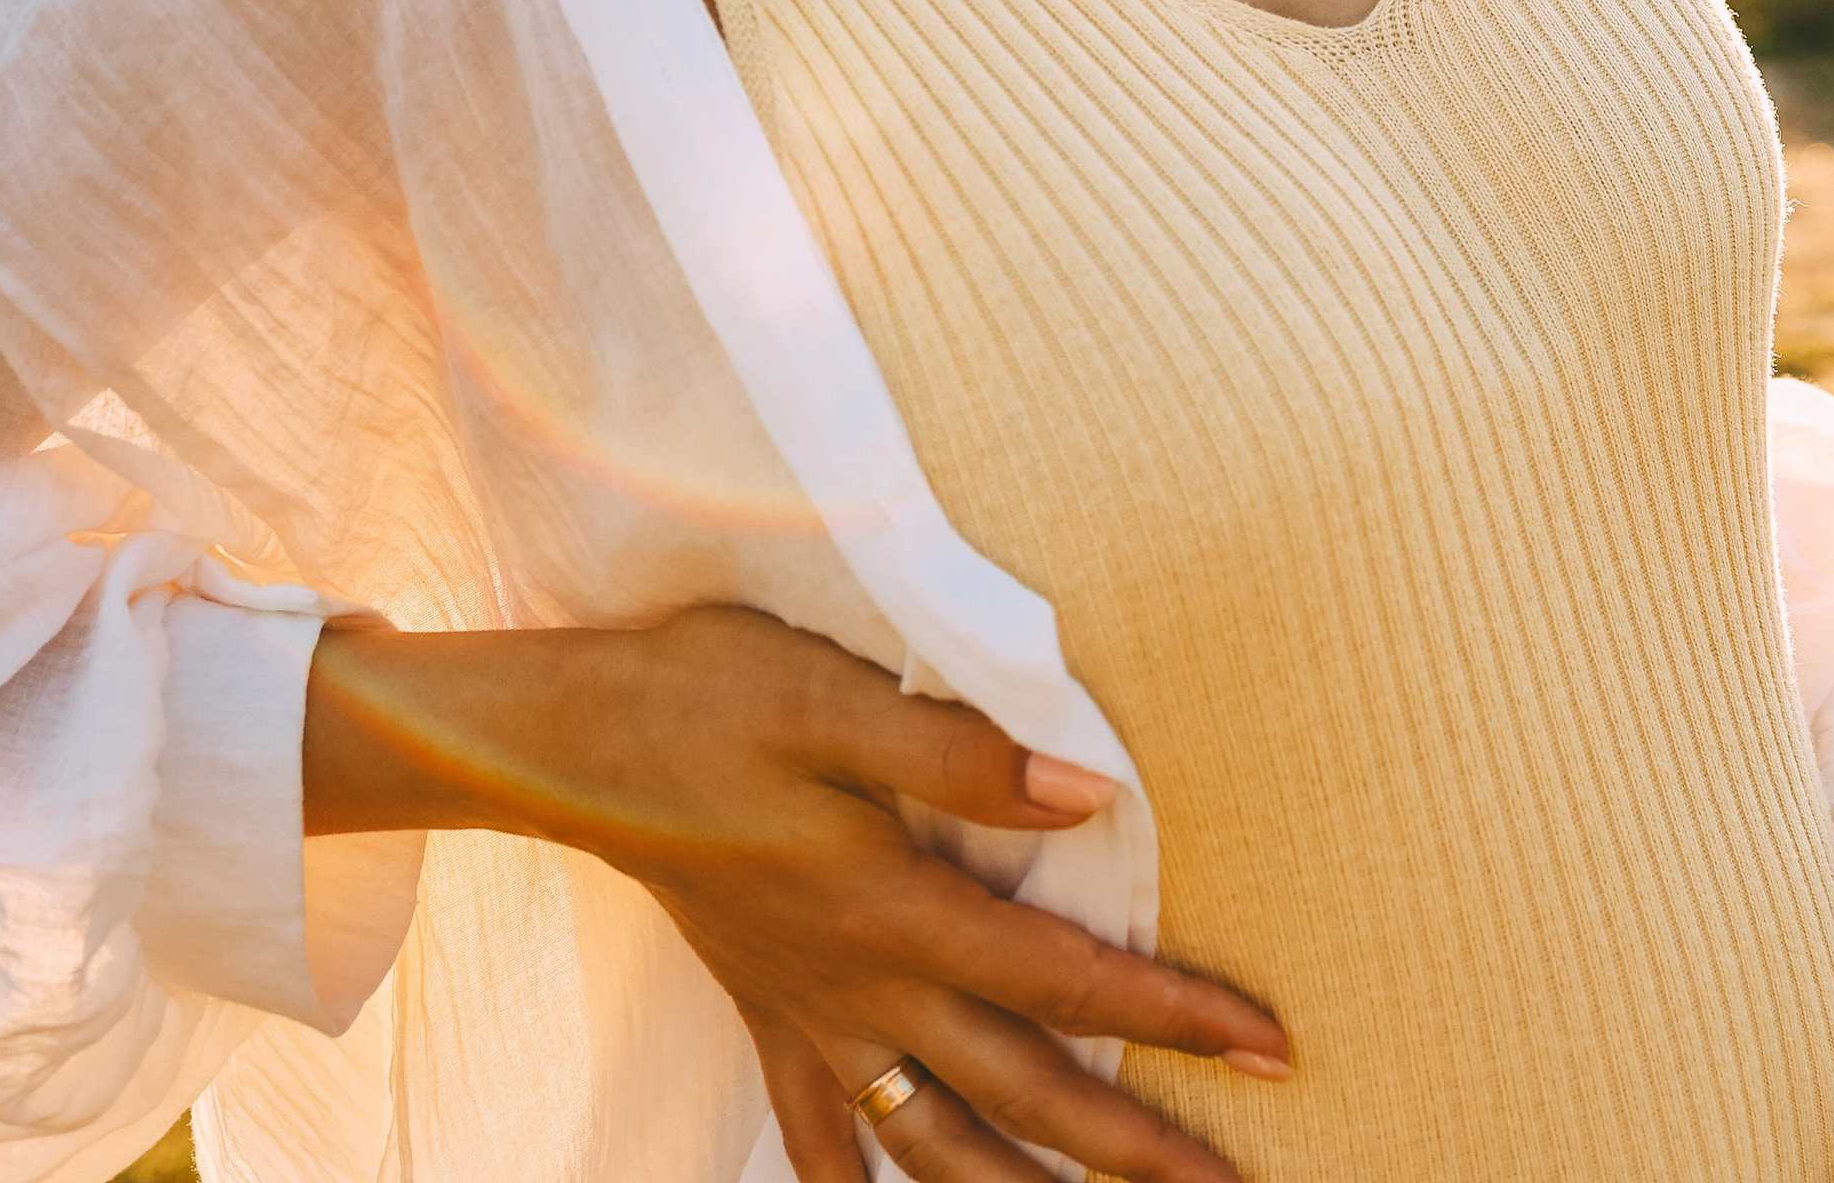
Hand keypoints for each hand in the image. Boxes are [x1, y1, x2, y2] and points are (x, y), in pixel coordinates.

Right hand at [306, 601, 1289, 1181]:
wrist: (565, 741)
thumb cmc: (703, 696)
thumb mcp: (831, 697)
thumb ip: (962, 756)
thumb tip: (1086, 800)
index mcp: (892, 910)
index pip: (1063, 982)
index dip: (1173, 1015)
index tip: (1268, 1045)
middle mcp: (862, 987)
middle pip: (1022, 1098)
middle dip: (1135, 1150)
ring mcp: (811, 1013)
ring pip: (932, 1146)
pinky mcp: (766, 1010)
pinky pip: (823, 1135)